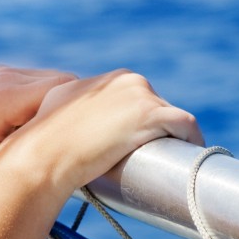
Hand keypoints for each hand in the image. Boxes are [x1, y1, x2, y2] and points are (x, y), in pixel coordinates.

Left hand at [0, 64, 77, 189]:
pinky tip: (44, 125)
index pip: (63, 89)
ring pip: (56, 80)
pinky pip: (42, 81)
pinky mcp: (4, 74)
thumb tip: (70, 148)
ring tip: (63, 134)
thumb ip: (33, 155)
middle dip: (76, 108)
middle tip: (87, 138)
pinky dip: (50, 99)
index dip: (84, 109)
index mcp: (4, 99)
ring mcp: (3, 72)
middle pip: (64, 82)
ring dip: (63, 103)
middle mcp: (5, 77)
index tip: (100, 132)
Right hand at [16, 68, 203, 191]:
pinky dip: (191, 139)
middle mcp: (126, 79)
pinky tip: (185, 153)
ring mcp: (140, 94)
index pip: (138, 99)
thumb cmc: (47, 138)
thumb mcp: (56, 104)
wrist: (47, 153)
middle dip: (156, 128)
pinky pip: (186, 125)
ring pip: (171, 116)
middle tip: (150, 155)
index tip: (138, 144)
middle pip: (156, 106)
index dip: (141, 123)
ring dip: (172, 136)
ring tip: (166, 159)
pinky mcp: (151, 114)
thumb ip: (71, 100)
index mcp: (108, 79)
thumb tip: (74, 111)